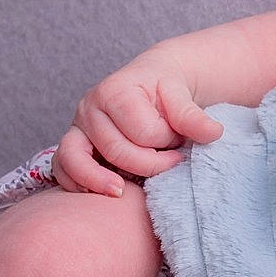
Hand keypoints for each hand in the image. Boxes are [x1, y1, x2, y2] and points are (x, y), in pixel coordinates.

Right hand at [51, 49, 224, 194]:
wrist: (149, 83)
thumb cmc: (164, 91)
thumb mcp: (182, 96)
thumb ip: (194, 115)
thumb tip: (214, 133)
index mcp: (115, 91)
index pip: (143, 132)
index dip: (165, 141)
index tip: (177, 138)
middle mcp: (89, 107)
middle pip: (115, 151)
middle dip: (148, 163)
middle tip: (170, 162)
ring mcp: (77, 128)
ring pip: (76, 160)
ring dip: (100, 181)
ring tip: (122, 192)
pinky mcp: (72, 145)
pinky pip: (61, 169)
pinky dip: (76, 184)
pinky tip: (99, 193)